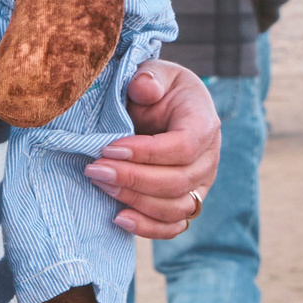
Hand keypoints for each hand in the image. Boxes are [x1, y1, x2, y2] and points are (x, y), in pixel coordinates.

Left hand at [86, 60, 220, 239]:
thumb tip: (143, 88)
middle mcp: (208, 159)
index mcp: (204, 124)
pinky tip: (118, 218)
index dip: (146, 153)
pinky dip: (147, 228)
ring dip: (135, 201)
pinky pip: (173, 226)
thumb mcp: (155, 73)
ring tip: (101, 184)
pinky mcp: (187, 203)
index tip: (109, 148)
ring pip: (175, 208)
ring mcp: (200, 185)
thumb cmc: (158, 89)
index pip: (183, 147)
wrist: (166, 108)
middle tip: (94, 169)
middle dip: (132, 179)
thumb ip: (150, 78)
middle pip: (177, 182)